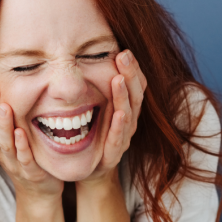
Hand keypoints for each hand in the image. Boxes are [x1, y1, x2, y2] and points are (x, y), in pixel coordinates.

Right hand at [0, 82, 62, 198]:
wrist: (39, 192)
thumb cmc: (25, 158)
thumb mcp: (10, 137)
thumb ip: (4, 117)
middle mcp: (0, 152)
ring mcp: (14, 163)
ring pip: (4, 143)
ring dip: (4, 125)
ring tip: (5, 106)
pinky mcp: (30, 173)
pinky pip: (24, 158)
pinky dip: (21, 146)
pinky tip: (21, 132)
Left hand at [81, 50, 146, 184]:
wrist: (87, 170)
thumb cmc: (91, 135)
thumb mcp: (94, 107)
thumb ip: (94, 86)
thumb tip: (86, 56)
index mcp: (125, 108)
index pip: (135, 85)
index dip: (132, 68)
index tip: (124, 50)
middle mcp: (127, 122)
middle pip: (135, 95)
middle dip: (130, 74)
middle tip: (123, 56)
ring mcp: (122, 139)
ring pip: (128, 115)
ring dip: (124, 96)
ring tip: (119, 79)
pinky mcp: (112, 155)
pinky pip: (117, 140)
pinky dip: (119, 127)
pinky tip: (119, 114)